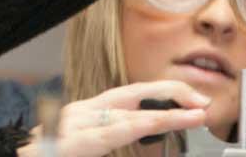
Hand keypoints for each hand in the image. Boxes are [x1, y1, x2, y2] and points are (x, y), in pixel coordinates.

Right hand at [15, 81, 209, 156]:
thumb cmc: (42, 155)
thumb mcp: (80, 145)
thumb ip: (105, 138)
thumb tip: (139, 133)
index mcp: (84, 115)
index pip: (130, 97)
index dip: (165, 96)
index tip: (195, 104)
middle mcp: (79, 114)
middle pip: (131, 95)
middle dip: (170, 94)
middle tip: (203, 103)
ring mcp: (72, 126)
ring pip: (126, 114)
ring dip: (164, 114)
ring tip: (194, 114)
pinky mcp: (70, 142)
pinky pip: (108, 133)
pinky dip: (136, 126)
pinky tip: (157, 123)